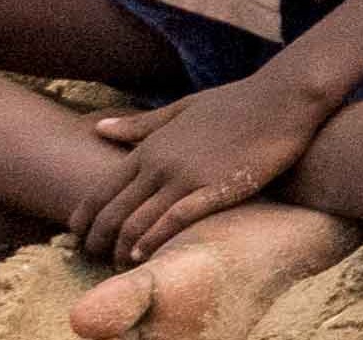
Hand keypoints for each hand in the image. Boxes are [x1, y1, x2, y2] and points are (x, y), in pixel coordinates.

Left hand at [73, 73, 328, 261]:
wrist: (283, 98)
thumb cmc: (236, 102)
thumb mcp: (182, 108)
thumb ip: (140, 125)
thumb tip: (98, 129)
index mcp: (151, 146)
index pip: (101, 190)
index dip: (84, 219)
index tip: (79, 237)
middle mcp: (161, 163)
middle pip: (113, 212)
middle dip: (97, 241)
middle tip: (93, 258)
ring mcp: (188, 177)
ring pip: (138, 221)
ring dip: (122, 248)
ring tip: (118, 264)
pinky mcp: (216, 188)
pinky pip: (175, 220)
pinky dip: (154, 241)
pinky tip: (144, 255)